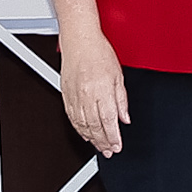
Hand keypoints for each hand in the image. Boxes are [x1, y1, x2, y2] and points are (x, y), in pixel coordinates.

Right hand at [58, 29, 129, 157]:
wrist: (79, 40)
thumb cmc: (99, 52)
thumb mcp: (118, 75)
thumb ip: (122, 99)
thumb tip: (125, 118)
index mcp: (102, 90)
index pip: (109, 120)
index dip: (113, 137)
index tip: (117, 146)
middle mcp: (87, 95)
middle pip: (95, 126)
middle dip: (103, 142)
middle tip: (109, 151)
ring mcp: (74, 96)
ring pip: (82, 124)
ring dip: (91, 138)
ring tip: (99, 146)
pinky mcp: (66, 94)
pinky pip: (72, 117)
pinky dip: (78, 128)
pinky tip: (85, 134)